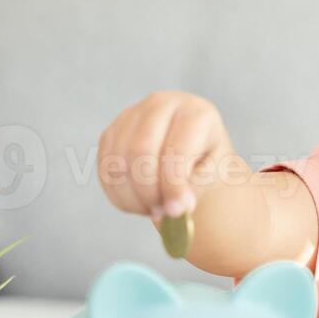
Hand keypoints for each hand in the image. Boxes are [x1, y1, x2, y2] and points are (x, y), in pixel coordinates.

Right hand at [97, 91, 234, 223]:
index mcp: (194, 112)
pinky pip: (105, 169)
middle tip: (161, 213)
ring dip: (133, 197)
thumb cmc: (205, 161)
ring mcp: (131, 115)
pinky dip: (119, 195)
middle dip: (148, 191)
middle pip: (140, 151)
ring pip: (117, 162)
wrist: (191, 148)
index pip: (176, 150)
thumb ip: (196, 188)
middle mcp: (160, 104)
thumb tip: (174, 209)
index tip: (176, 212)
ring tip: (154, 209)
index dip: (173, 185)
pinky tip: (139, 203)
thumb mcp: (214, 174)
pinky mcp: (112, 132)